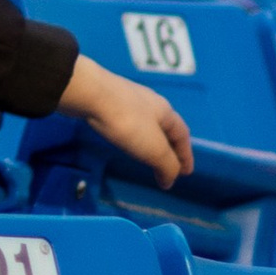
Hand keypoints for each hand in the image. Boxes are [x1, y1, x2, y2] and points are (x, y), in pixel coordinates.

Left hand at [60, 54, 193, 187]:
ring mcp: (128, 100)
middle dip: (169, 148)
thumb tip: (170, 180)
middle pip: (166, 128)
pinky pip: (129, 123)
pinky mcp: (108, 102)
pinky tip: (125, 141)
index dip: (186, 156)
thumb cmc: (128, 122)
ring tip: (148, 157)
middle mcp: (150, 103)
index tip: (186, 173)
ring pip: (147, 124)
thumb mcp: (154, 148)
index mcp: (165, 111)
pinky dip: (133, 136)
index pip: (182, 135)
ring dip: (151, 142)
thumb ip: (167, 165)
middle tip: (169, 166)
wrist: (89, 94)